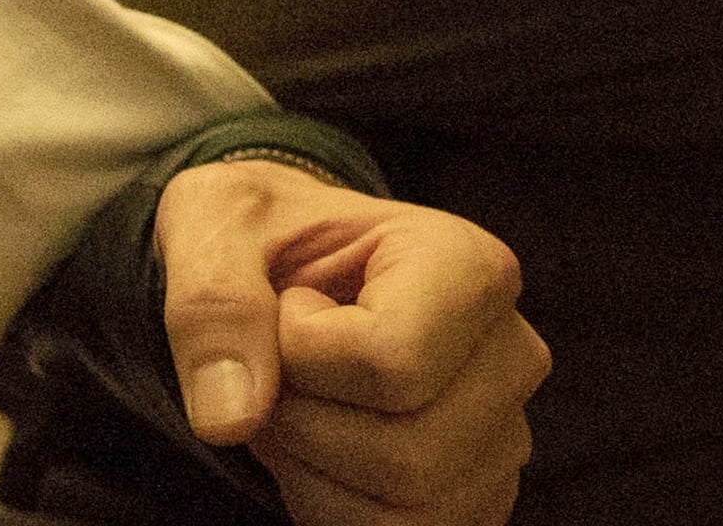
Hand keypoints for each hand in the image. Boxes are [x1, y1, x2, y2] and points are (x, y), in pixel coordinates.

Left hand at [155, 159, 547, 525]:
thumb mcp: (212, 225)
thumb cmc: (259, 235)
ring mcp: (503, 433)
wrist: (278, 265)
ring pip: (409, 509)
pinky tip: (314, 449)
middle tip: (276, 368)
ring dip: (312, 469)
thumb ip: (213, 305)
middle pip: (407, 453)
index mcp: (467, 265)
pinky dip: (331, 508)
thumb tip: (230, 417)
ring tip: (294, 402)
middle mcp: (509, 353)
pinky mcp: (479, 492)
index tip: (289, 305)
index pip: (392, 361)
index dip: (302, 352)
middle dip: (302, 422)